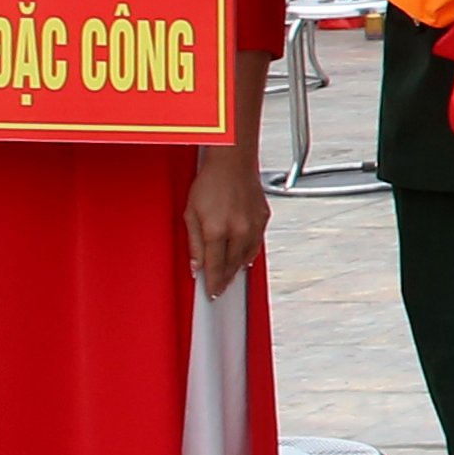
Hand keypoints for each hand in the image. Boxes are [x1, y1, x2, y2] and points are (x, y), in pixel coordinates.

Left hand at [182, 144, 268, 293]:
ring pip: (247, 257)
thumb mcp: (190, 213)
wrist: (233, 161)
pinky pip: (257, 243)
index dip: (212, 283)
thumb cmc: (210, 182)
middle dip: (225, 279)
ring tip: (231, 276)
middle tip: (220, 289)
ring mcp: (253, 225)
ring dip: (238, 269)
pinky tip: (244, 257)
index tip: (211, 292)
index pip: (215, 267)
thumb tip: (196, 265)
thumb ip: (193, 242)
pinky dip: (249, 253)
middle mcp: (238, 231)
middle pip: (232, 265)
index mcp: (217, 230)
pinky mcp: (263, 219)